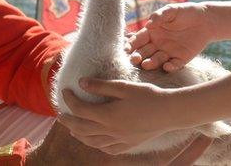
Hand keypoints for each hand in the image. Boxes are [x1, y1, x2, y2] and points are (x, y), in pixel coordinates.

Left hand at [57, 78, 182, 154]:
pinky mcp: (129, 144)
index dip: (69, 100)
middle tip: (60, 115)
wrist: (170, 112)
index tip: (65, 90)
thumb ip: (101, 85)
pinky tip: (96, 141)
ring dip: (79, 135)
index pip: (80, 109)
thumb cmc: (149, 95)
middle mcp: (111, 130)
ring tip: (72, 129)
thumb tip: (81, 82)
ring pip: (92, 142)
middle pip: (82, 128)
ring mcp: (120, 140)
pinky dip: (97, 145)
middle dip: (68, 121)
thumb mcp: (124, 86)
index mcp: (108, 115)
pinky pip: (108, 149)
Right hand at [127, 3, 212, 71]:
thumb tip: (149, 24)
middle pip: (144, 52)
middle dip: (137, 56)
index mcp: (151, 32)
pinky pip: (173, 65)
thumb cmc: (185, 12)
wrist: (205, 20)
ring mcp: (168, 53)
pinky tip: (167, 66)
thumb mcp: (171, 11)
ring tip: (146, 64)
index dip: (131, 45)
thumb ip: (159, 16)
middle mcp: (157, 44)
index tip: (126, 49)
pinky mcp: (180, 59)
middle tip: (134, 59)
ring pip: (156, 60)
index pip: (138, 40)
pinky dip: (170, 67)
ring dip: (151, 63)